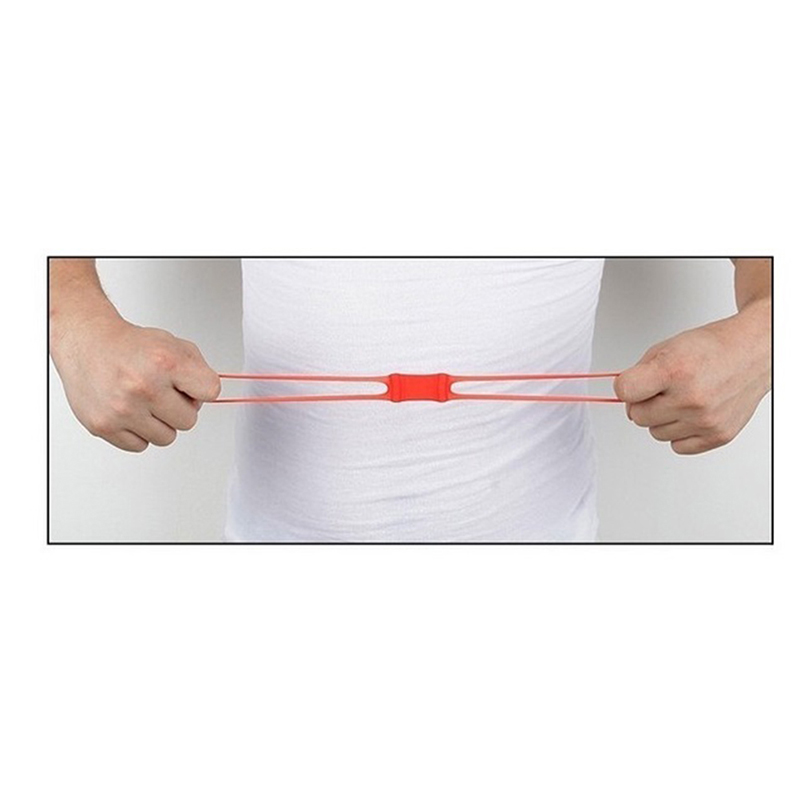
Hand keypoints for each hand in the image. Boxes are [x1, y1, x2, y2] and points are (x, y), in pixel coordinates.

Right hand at [52, 316, 221, 451]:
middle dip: (180, 408)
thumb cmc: (130, 346)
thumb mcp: (173, 344)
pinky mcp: (104, 426)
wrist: (87, 343)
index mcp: (165, 362)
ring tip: (145, 402)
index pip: (211, 391)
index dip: (202, 388)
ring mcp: (122, 409)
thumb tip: (205, 400)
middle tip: (163, 393)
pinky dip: (138, 432)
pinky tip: (130, 411)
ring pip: (166, 438)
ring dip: (160, 423)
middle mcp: (143, 386)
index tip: (190, 384)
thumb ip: (198, 370)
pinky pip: (140, 446)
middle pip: (189, 421)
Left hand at [613, 302, 770, 454]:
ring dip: (662, 419)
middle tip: (662, 390)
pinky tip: (691, 413)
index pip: (625, 391)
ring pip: (655, 433)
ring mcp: (705, 420)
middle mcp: (691, 398)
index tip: (633, 383)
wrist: (751, 354)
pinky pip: (677, 447)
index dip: (625, 387)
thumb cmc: (710, 349)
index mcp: (675, 370)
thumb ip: (639, 373)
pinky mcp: (718, 436)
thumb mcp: (666, 348)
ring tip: (681, 398)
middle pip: (637, 416)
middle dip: (644, 403)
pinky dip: (679, 433)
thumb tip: (622, 397)